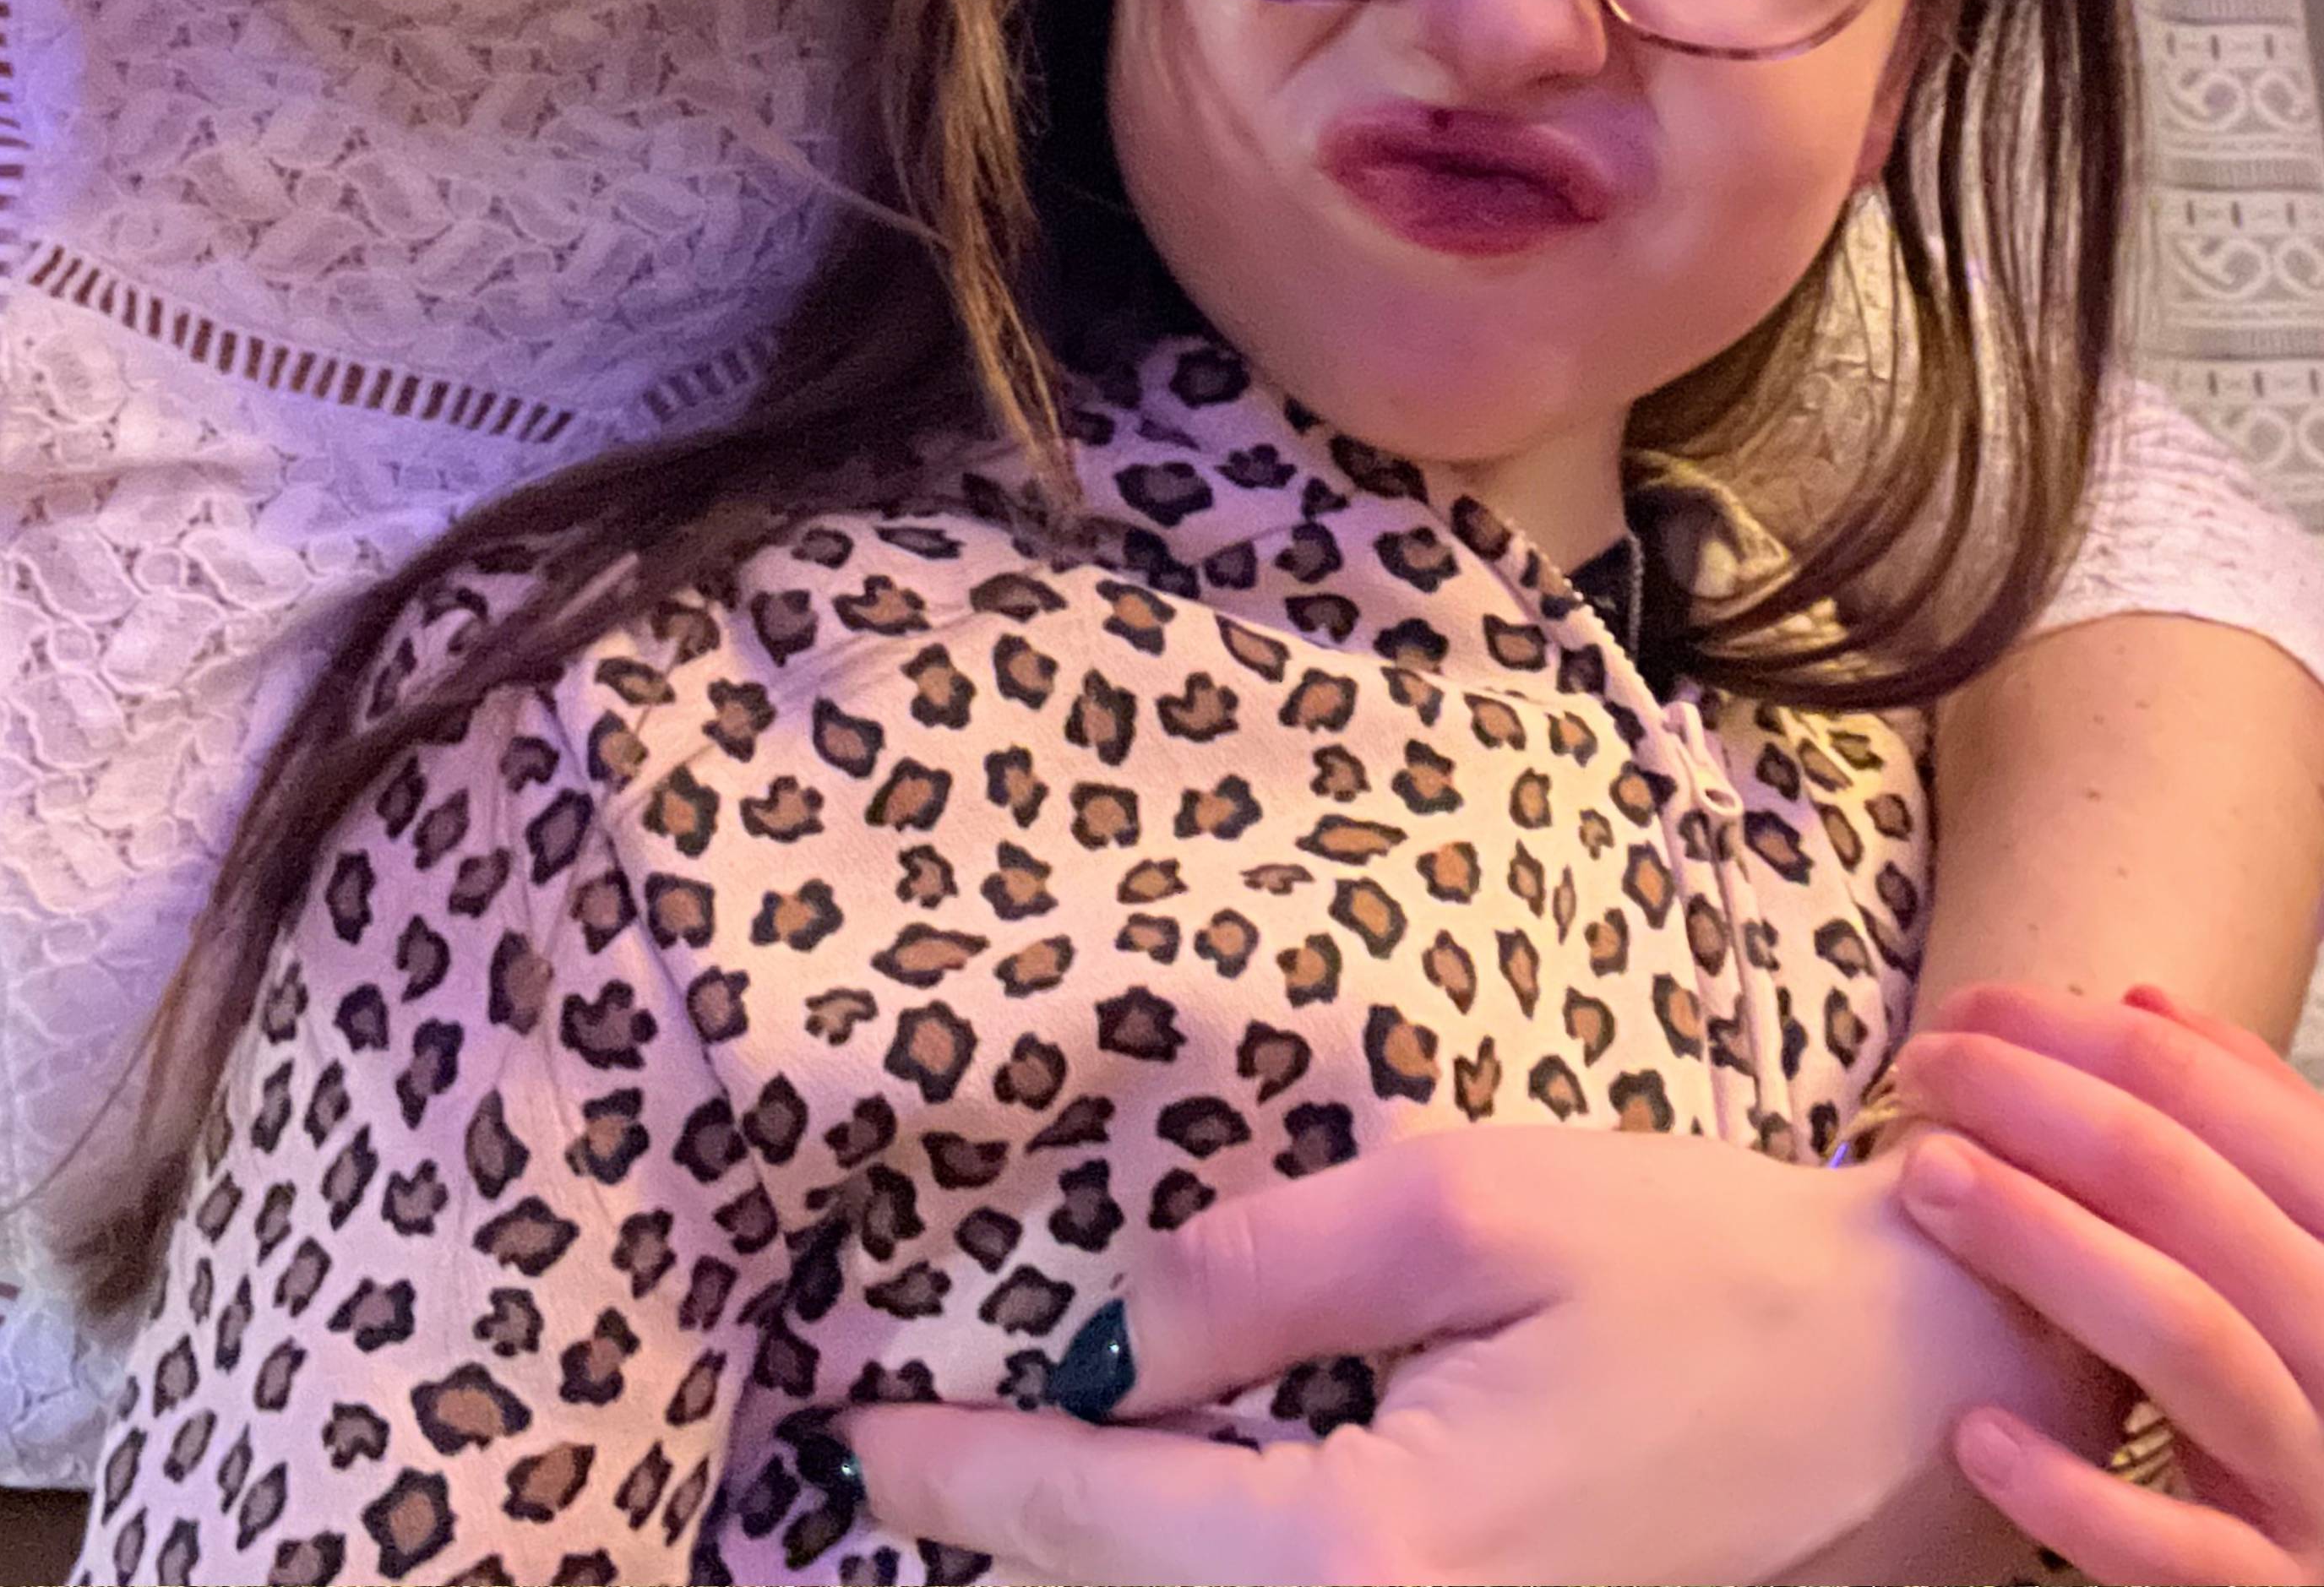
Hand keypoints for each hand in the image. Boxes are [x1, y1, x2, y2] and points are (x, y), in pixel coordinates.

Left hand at [844, 1123, 2093, 1585]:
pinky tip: (1148, 1511)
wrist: (1895, 1378)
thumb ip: (1270, 1267)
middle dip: (1011, 1535)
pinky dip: (1196, 1562)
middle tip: (888, 1478)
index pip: (1109, 1516)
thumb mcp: (1471, 1207)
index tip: (862, 1436)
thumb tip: (1112, 1326)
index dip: (973, 1472)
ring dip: (1095, 1558)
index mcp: (1378, 1547)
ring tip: (990, 1489)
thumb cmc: (1699, 1268)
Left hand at [1891, 981, 2323, 1584]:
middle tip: (1921, 1070)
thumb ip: (2238, 1135)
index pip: (2239, 1111)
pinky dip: (2079, 1490)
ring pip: (2192, 1341)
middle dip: (2044, 1110)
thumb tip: (2145, 1001)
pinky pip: (2186, 1553)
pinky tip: (1976, 1433)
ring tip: (1924, 1182)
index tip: (1964, 1008)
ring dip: (2046, 1247)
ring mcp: (2320, 1484)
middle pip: (2200, 1201)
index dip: (2092, 1040)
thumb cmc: (2275, 1391)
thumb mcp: (2277, 1248)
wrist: (2301, 1563)